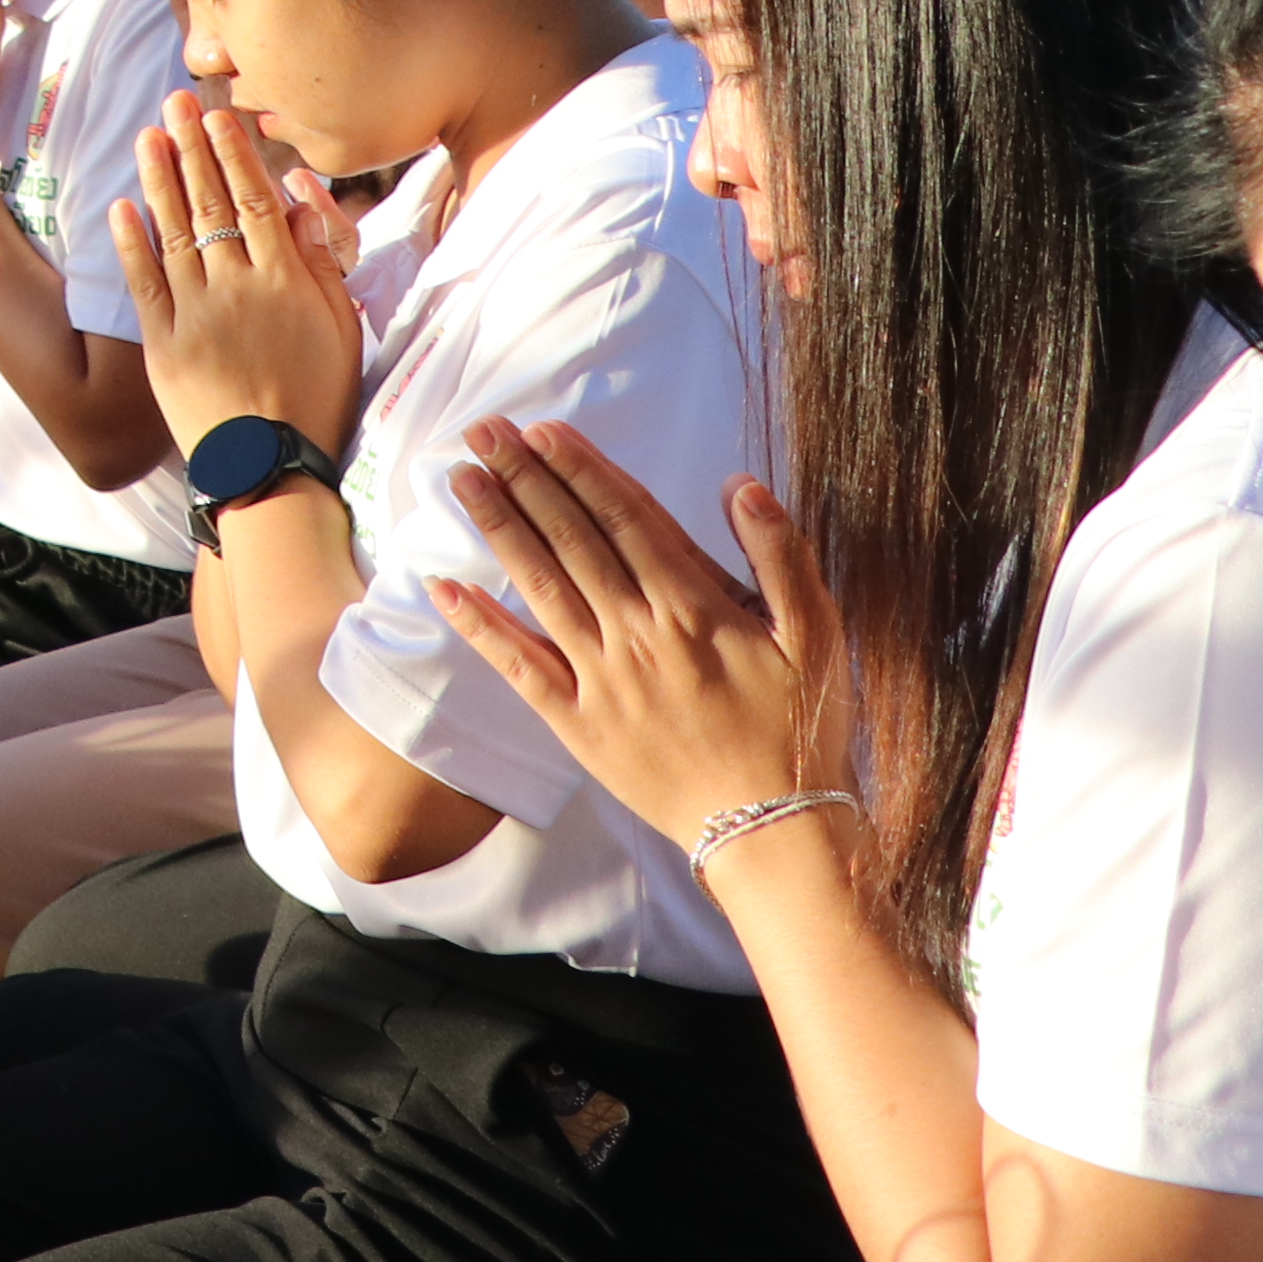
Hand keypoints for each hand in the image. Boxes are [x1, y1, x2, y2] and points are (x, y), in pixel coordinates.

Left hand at [113, 91, 367, 453]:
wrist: (269, 467)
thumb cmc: (317, 401)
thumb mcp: (343, 333)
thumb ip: (324, 268)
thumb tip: (305, 208)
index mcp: (286, 280)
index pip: (254, 200)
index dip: (234, 154)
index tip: (219, 117)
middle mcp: (237, 286)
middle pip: (210, 202)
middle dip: (191, 147)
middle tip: (175, 102)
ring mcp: (195, 312)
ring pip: (173, 230)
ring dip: (158, 179)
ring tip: (148, 136)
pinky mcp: (162, 341)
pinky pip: (143, 281)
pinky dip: (131, 241)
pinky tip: (121, 207)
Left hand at [431, 422, 833, 845]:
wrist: (774, 830)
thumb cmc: (800, 731)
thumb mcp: (817, 637)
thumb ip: (781, 556)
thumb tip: (741, 487)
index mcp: (693, 607)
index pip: (624, 519)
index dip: (581, 470)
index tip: (542, 431)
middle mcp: (636, 633)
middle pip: (571, 540)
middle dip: (524, 479)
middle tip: (482, 431)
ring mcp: (600, 679)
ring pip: (539, 587)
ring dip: (499, 529)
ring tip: (462, 479)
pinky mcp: (577, 723)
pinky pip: (518, 666)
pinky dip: (480, 626)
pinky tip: (445, 587)